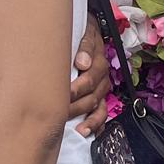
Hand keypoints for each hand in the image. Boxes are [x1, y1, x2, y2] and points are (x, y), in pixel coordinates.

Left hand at [69, 12, 111, 137]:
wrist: (82, 31)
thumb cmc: (77, 32)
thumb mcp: (80, 31)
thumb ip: (83, 45)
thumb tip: (82, 62)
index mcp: (96, 56)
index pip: (92, 71)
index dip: (79, 83)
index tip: (66, 91)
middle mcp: (100, 73)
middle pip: (93, 91)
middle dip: (77, 101)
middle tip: (62, 109)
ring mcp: (100, 86)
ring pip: (97, 104)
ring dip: (87, 117)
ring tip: (77, 128)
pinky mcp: (99, 97)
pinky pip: (101, 113)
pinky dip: (95, 124)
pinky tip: (86, 132)